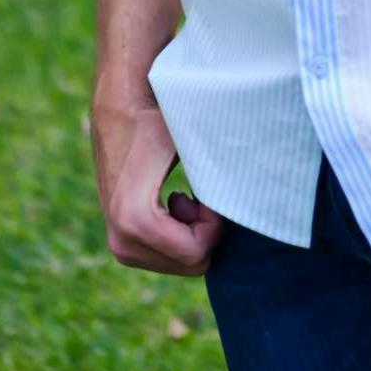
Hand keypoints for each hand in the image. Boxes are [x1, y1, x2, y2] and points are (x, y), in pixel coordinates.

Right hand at [90, 85, 225, 275]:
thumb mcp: (191, 141)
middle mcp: (121, 240)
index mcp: (135, 219)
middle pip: (190, 264)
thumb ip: (217, 170)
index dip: (214, 225)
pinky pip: (165, 256)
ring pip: (179, 262)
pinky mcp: (120, 241)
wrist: (122, 106)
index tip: (210, 194)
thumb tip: (252, 193)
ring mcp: (118, 244)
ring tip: (187, 194)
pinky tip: (175, 200)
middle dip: (203, 231)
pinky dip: (179, 232)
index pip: (195, 254)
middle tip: (199, 194)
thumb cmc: (162, 118)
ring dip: (191, 231)